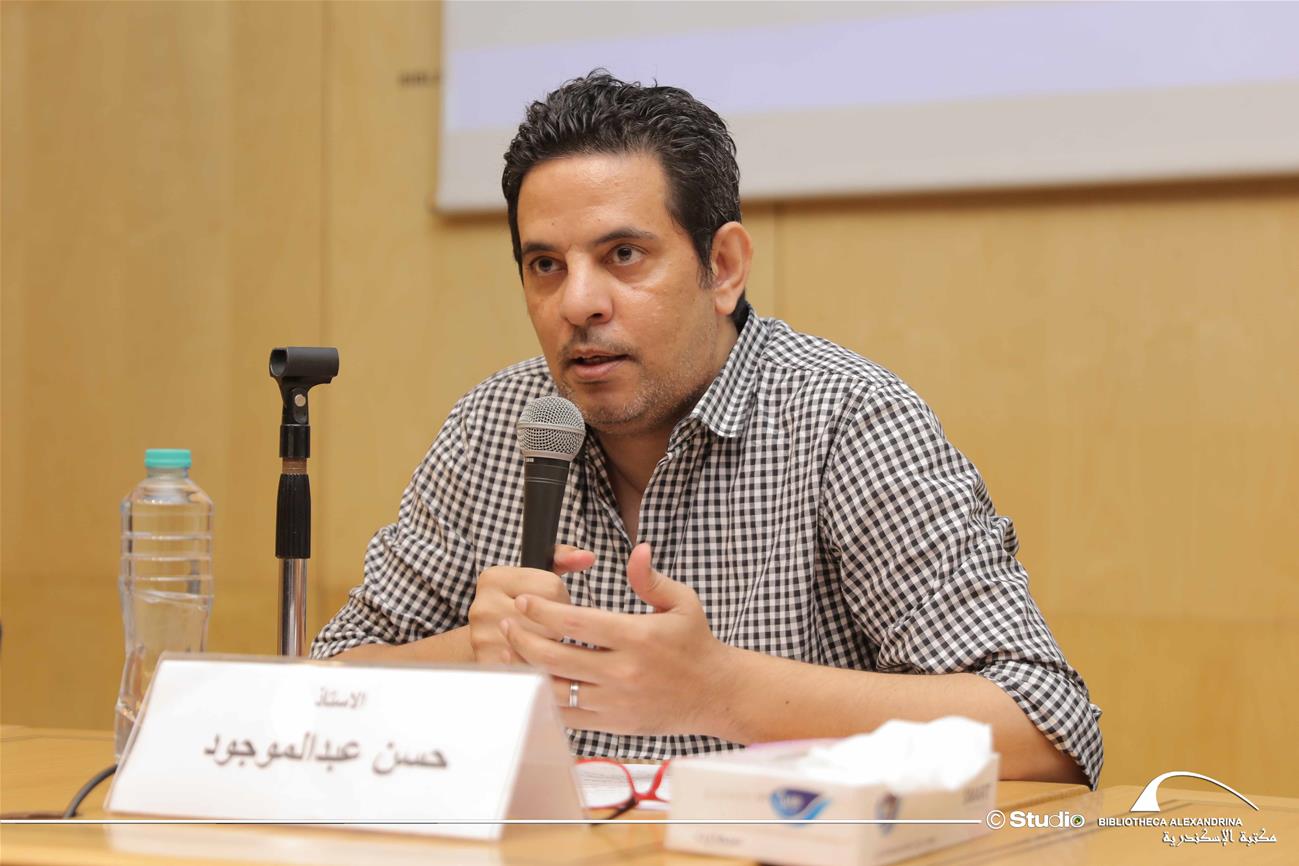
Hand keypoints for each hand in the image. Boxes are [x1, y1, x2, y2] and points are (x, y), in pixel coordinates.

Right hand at [468, 545, 593, 663]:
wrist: (486, 636)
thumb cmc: (516, 602)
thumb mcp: (536, 574)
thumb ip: (563, 558)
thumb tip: (587, 557)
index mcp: (495, 577)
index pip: (551, 588)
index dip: (562, 598)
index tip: (553, 603)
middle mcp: (483, 606)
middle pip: (547, 620)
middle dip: (557, 625)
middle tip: (549, 625)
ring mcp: (481, 636)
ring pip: (541, 646)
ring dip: (550, 646)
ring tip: (541, 640)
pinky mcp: (486, 662)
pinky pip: (529, 667)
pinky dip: (538, 666)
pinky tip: (535, 658)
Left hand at [500, 542, 731, 735]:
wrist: (714, 694)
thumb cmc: (696, 644)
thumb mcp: (682, 602)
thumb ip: (651, 578)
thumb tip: (638, 550)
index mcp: (637, 637)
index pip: (575, 624)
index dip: (542, 611)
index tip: (524, 600)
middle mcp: (622, 672)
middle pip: (555, 658)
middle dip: (522, 639)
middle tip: (506, 624)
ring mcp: (615, 703)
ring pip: (554, 690)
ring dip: (526, 670)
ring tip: (508, 652)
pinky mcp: (612, 724)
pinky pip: (567, 716)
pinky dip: (543, 700)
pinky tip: (531, 681)